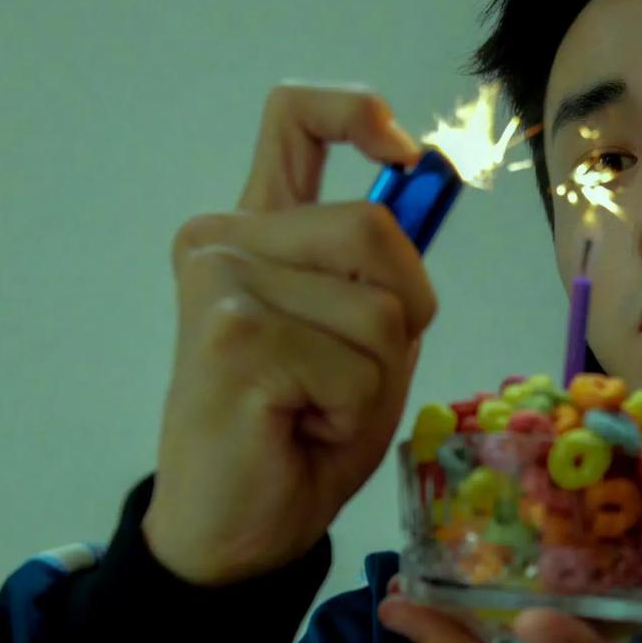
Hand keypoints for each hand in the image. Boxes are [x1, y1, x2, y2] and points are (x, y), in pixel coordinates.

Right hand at [145, 83, 435, 585]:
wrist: (235, 530)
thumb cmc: (299, 438)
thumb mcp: (363, 344)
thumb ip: (379, 273)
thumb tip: (420, 183)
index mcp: (254, 230)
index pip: (293, 119)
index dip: (356, 112)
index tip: (403, 155)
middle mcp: (224, 240)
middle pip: (375, 230)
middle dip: (404, 311)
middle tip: (355, 377)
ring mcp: (221, 282)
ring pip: (377, 309)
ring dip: (374, 380)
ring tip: (315, 409)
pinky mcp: (233, 336)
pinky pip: (357, 366)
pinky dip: (352, 413)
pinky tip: (299, 429)